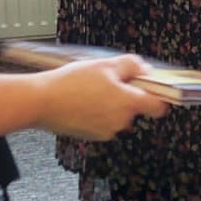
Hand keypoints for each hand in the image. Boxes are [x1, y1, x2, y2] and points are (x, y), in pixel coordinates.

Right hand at [34, 55, 169, 140]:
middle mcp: (121, 121)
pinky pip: (104, 121)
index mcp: (128, 103)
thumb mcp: (105, 65)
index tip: (152, 88)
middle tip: (107, 80)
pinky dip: (98, 112)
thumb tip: (145, 71)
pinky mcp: (93, 136)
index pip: (159, 107)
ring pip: (118, 114)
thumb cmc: (71, 82)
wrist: (42, 102)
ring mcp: (107, 131)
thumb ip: (132, 66)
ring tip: (90, 89)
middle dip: (126, 94)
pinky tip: (82, 100)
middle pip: (135, 108)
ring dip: (110, 103)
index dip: (158, 96)